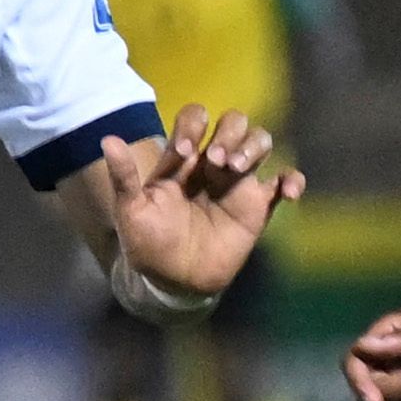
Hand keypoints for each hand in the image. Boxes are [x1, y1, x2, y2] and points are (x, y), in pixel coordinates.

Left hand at [102, 104, 302, 299]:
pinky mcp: (257, 207)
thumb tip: (107, 139)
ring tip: (237, 169)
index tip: (186, 154)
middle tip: (217, 161)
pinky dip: (293, 180)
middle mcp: (212, 163)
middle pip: (234, 123)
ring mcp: (237, 183)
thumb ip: (123, 176)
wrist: (172, 281)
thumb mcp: (130, 210)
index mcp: (183, 158)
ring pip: (260, 142)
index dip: (193, 125)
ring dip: (254, 146)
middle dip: (229, 133)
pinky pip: (283, 183)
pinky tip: (290, 191)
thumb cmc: (149, 243)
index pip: (195, 119)